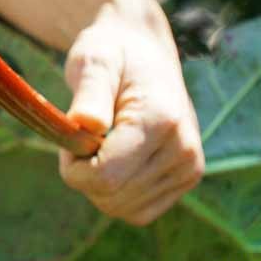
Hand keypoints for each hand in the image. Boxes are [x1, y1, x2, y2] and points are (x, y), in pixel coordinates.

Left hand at [58, 3, 204, 225]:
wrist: (142, 49)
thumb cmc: (111, 52)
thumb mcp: (93, 60)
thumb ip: (90, 93)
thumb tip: (87, 124)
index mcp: (161, 121)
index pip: (105, 176)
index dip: (73, 164)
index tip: (72, 133)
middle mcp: (184, 150)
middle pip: (111, 196)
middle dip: (83, 172)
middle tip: (84, 134)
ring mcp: (189, 169)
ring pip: (121, 207)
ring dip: (97, 183)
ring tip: (100, 142)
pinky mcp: (186, 179)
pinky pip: (137, 211)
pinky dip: (115, 193)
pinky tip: (113, 159)